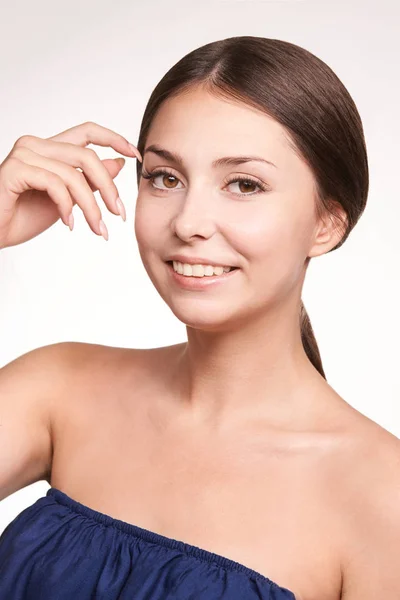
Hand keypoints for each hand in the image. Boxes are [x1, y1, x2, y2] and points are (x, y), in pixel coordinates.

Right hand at [0, 121, 141, 247]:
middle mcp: (37, 144)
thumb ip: (89, 180)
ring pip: (74, 174)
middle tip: (118, 214)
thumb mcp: (68, 199)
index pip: (88, 131)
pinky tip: (69, 224)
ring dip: (91, 207)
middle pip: (88, 156)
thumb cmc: (23, 216)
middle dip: (109, 188)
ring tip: (97, 229)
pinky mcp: (15, 169)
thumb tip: (118, 164)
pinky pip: (55, 184)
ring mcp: (24, 154)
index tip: (136, 155)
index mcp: (50, 148)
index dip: (115, 138)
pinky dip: (67, 207)